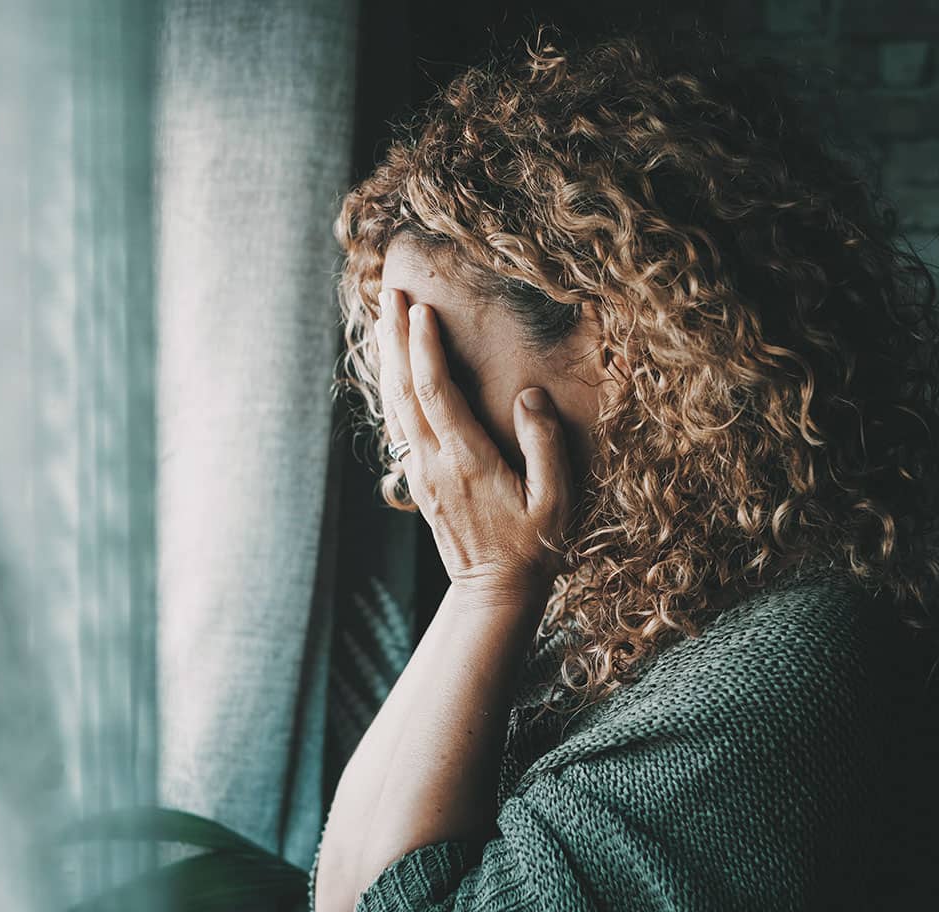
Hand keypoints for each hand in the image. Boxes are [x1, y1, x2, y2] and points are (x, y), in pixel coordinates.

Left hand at [375, 287, 575, 602]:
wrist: (496, 592)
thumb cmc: (534, 546)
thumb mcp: (556, 500)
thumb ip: (544, 445)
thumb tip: (528, 396)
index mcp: (467, 461)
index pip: (436, 392)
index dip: (424, 348)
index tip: (421, 309)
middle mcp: (434, 464)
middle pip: (403, 390)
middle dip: (394, 338)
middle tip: (389, 293)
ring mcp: (421, 473)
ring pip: (393, 405)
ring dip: (386, 358)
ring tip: (382, 317)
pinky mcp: (419, 481)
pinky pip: (396, 425)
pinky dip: (389, 389)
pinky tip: (390, 369)